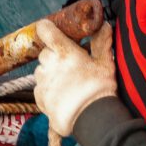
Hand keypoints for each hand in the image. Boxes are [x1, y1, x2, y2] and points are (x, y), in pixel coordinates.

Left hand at [34, 20, 116, 136]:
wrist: (92, 119)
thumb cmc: (99, 89)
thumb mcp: (105, 63)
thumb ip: (102, 43)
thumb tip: (104, 26)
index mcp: (64, 51)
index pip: (45, 30)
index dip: (47, 29)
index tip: (52, 31)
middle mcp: (49, 64)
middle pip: (45, 52)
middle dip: (55, 56)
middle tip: (71, 65)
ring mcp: (42, 81)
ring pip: (42, 70)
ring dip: (51, 73)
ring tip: (68, 83)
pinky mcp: (39, 97)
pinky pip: (40, 88)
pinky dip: (48, 89)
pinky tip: (63, 96)